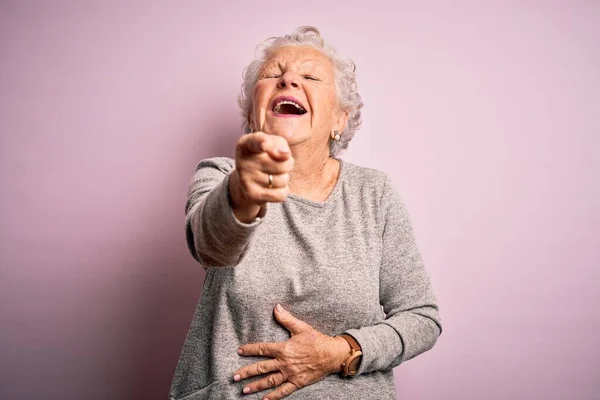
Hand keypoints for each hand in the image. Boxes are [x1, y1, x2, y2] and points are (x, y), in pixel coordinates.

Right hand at [229, 132, 294, 222]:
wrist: (247, 178)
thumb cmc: (265, 155)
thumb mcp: (272, 143)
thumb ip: (280, 144)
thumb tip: (285, 155)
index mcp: (247, 143)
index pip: (256, 142)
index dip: (263, 143)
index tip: (265, 145)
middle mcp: (243, 161)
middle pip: (282, 165)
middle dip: (288, 164)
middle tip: (278, 163)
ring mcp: (246, 179)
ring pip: (283, 180)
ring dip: (284, 178)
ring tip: (273, 175)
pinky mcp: (251, 195)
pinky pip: (281, 195)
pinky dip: (283, 191)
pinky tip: (273, 186)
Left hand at [233, 304, 349, 399]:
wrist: (332, 354)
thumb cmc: (317, 340)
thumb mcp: (301, 327)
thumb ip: (286, 319)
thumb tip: (276, 307)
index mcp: (284, 348)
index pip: (262, 349)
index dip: (250, 349)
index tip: (239, 351)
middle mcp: (284, 363)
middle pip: (261, 368)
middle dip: (247, 372)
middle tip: (234, 377)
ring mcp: (290, 374)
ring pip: (269, 381)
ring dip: (256, 385)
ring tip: (244, 390)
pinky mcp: (297, 382)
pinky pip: (283, 391)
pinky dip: (273, 396)